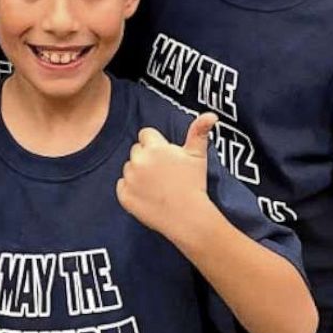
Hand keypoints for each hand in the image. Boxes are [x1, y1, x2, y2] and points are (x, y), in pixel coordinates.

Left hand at [116, 113, 216, 241]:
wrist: (189, 218)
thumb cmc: (194, 184)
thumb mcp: (198, 155)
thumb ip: (199, 131)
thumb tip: (211, 115)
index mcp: (154, 147)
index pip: (146, 135)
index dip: (156, 145)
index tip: (166, 158)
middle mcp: (138, 160)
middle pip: (136, 151)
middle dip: (146, 159)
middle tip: (163, 173)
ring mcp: (129, 178)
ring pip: (129, 168)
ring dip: (138, 174)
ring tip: (157, 186)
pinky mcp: (124, 196)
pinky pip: (122, 186)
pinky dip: (131, 191)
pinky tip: (147, 197)